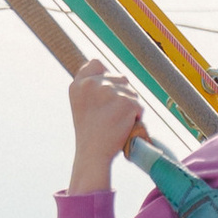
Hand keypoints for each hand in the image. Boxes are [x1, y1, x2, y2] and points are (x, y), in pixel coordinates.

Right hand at [67, 56, 143, 193]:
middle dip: (121, 94)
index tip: (104, 95)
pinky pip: (139, 106)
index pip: (97, 64)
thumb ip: (89, 85)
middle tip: (111, 114)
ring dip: (130, 106)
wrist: (93, 153)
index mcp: (79, 84)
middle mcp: (93, 84)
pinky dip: (137, 117)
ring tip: (116, 122)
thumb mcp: (80, 103)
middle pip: (120, 78)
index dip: (105, 78)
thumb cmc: (89, 131)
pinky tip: (125, 126)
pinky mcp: (127, 103)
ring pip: (131, 92)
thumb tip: (106, 71)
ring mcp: (111, 92)